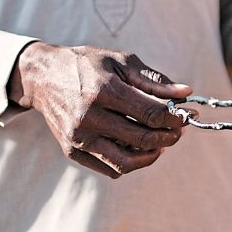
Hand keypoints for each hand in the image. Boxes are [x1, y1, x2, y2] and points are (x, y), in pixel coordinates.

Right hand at [8, 42, 192, 178]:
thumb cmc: (86, 65)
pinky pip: (110, 169)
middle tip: (178, 129)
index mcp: (104, 91)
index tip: (187, 114)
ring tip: (160, 142)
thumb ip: (154, 80)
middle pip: (143, 139)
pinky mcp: (72, 151)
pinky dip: (130, 163)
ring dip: (151, 155)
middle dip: (169, 136)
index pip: (151, 114)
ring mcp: (79, 138)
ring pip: (127, 163)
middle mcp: (89, 117)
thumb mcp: (121, 62)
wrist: (43, 77)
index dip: (175, 118)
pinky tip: (137, 147)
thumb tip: (186, 93)